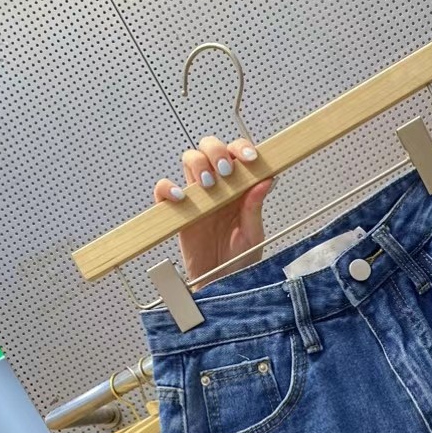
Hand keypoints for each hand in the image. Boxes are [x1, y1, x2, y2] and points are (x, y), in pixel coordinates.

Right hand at [154, 134, 271, 286]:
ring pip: (189, 159)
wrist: (219, 284)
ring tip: (209, 186)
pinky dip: (168, 188)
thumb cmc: (240, 261)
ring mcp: (196, 196)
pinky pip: (163, 189)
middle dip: (217, 151)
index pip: (237, 154)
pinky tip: (182, 198)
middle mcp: (218, 187)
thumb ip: (255, 207)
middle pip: (210, 148)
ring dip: (198, 164)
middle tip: (226, 172)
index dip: (241, 148)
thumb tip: (267, 179)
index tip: (249, 158)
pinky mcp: (176, 211)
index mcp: (239, 188)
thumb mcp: (253, 235)